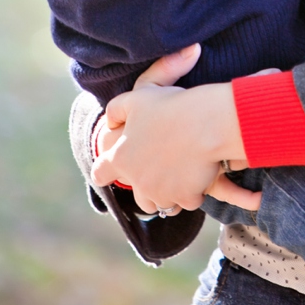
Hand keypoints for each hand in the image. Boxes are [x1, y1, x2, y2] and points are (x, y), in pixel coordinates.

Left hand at [91, 44, 259, 212]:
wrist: (205, 122)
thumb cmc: (168, 107)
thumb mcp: (134, 100)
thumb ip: (116, 111)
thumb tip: (111, 122)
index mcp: (120, 158)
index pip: (100, 174)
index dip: (103, 173)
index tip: (106, 174)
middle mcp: (138, 181)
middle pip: (140, 199)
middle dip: (147, 190)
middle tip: (159, 175)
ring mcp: (162, 192)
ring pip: (164, 204)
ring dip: (169, 194)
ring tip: (179, 175)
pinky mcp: (185, 198)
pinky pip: (187, 201)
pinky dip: (192, 193)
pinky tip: (197, 176)